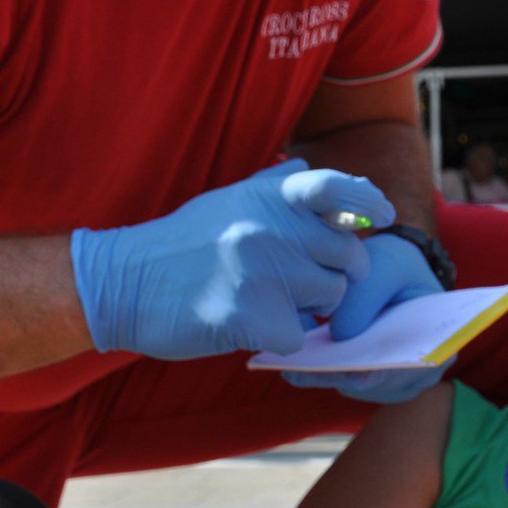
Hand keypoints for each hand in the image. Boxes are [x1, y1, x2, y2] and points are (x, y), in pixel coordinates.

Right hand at [71, 160, 395, 358]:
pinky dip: (282, 338)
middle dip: (335, 274)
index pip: (335, 186)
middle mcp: (272, 227)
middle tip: (300, 283)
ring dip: (310, 308)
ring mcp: (263, 271)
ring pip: (330, 300)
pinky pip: (299, 336)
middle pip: (347, 257)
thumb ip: (277, 187)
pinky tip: (248, 326)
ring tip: (268, 302)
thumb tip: (317, 169)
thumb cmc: (183, 244)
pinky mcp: (252, 316)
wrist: (124, 282)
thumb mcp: (230, 199)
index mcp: (268, 195)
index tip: (384, 215)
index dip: (366, 199)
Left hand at [280, 232, 449, 403]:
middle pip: (382, 382)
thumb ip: (365, 296)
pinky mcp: (371, 380)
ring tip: (293, 368)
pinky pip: (345, 383)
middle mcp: (424, 368)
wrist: (391, 271)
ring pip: (358, 387)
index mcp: (441, 340)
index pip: (413, 365)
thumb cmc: (394, 266)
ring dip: (327, 379)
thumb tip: (341, 337)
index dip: (382, 371)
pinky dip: (322, 376)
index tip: (349, 373)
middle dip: (342, 375)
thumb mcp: (384, 266)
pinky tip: (294, 367)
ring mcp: (397, 379)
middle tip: (303, 371)